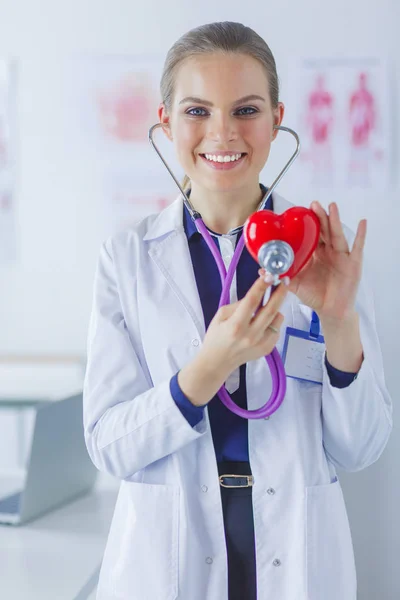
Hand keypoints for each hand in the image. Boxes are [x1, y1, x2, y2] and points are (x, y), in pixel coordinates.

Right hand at [200, 273, 288, 373]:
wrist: (218, 362)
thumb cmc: (216, 337)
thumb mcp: (220, 316)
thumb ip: (238, 304)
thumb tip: (255, 295)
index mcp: (236, 325)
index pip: (252, 301)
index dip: (262, 286)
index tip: (269, 275)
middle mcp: (250, 335)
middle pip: (270, 310)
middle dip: (279, 293)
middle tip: (284, 282)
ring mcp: (260, 344)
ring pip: (277, 320)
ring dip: (276, 308)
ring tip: (270, 304)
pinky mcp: (267, 349)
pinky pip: (276, 330)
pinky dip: (273, 322)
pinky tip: (264, 321)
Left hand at [287, 201, 366, 321]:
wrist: (330, 311)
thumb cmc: (314, 295)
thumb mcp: (295, 284)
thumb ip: (281, 276)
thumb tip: (263, 270)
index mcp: (315, 254)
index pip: (311, 235)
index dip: (307, 224)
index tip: (300, 212)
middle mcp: (328, 252)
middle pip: (324, 231)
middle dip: (319, 217)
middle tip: (313, 204)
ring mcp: (341, 256)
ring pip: (338, 235)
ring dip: (335, 220)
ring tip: (332, 206)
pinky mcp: (353, 263)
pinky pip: (357, 247)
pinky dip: (361, 235)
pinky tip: (362, 222)